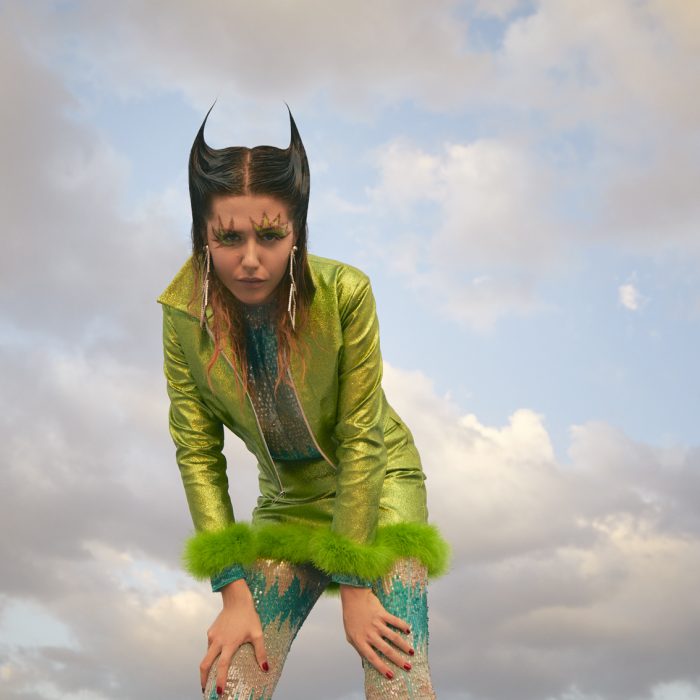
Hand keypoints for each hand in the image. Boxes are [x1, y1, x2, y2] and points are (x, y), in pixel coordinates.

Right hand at [199, 578, 268, 693]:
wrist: (237, 599)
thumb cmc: (249, 616)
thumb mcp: (257, 634)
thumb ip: (261, 652)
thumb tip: (266, 669)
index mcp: (229, 644)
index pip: (222, 666)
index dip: (220, 680)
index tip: (219, 692)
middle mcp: (218, 641)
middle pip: (205, 664)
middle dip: (203, 679)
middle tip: (206, 690)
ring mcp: (212, 636)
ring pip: (207, 655)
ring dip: (208, 666)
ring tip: (213, 675)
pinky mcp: (210, 631)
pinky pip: (210, 645)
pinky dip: (212, 653)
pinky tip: (219, 654)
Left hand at [340, 585, 413, 678]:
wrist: (352, 597)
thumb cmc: (351, 618)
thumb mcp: (350, 636)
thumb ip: (359, 649)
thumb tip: (366, 664)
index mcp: (360, 641)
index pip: (372, 658)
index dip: (382, 668)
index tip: (392, 676)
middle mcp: (369, 634)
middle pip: (386, 650)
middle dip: (398, 660)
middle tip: (408, 667)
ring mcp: (376, 623)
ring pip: (393, 637)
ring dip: (404, 646)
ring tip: (411, 652)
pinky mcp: (382, 613)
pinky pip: (394, 621)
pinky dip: (402, 626)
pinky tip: (408, 631)